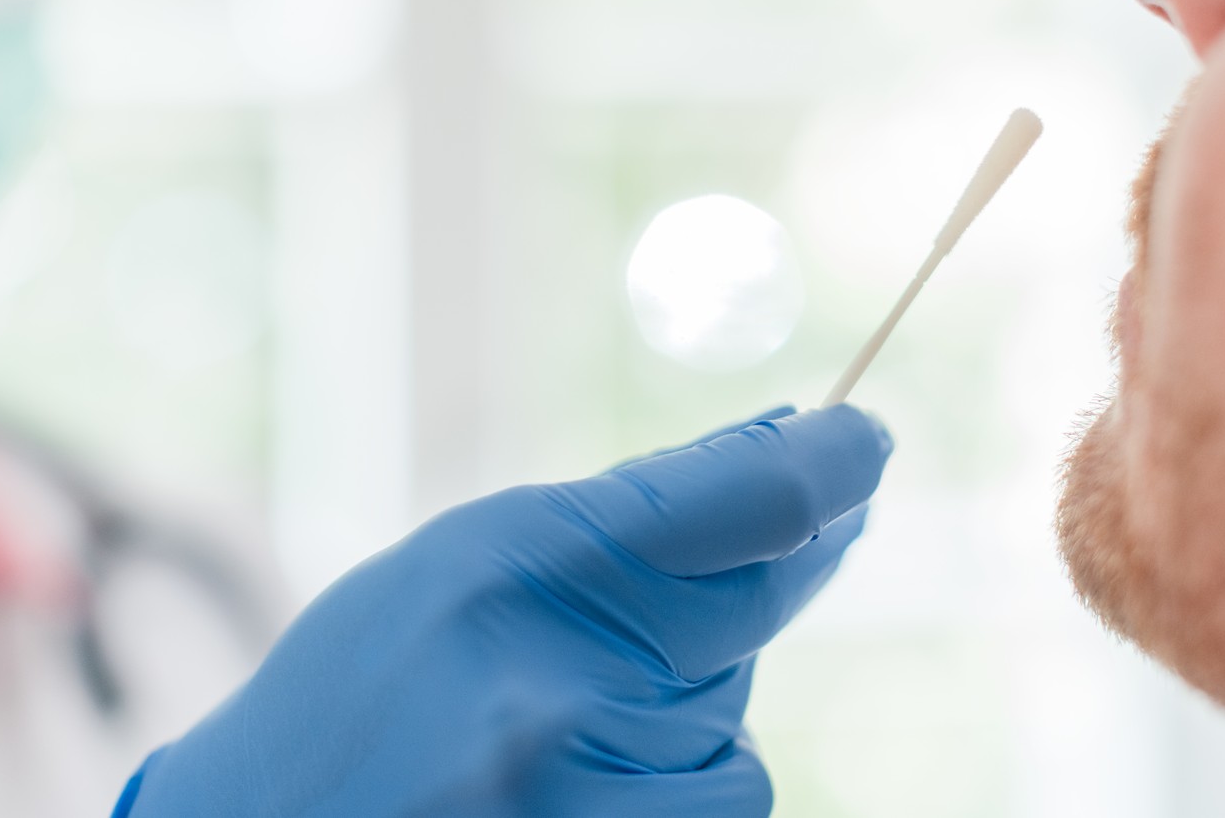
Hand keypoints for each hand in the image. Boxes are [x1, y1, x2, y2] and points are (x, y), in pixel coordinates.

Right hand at [117, 405, 892, 817]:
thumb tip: (782, 450)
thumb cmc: (360, 692)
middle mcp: (570, 688)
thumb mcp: (465, 564)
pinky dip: (674, 783)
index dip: (831, 461)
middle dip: (778, 567)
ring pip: (735, 728)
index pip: (750, 499)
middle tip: (772, 541)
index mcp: (521, 567)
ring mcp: (598, 798)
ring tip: (562, 729)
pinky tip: (576, 783)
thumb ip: (622, 518)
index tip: (863, 441)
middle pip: (758, 605)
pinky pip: (719, 801)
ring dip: (689, 709)